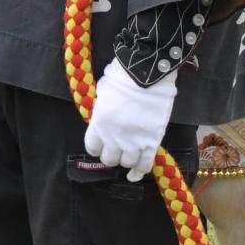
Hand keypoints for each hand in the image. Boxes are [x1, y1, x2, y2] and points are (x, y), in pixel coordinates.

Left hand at [83, 61, 178, 181]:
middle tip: (117, 147)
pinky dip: (140, 171)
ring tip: (129, 153)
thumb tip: (102, 118)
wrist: (147, 72)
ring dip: (127, 159)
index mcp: (98, 124)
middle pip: (109, 160)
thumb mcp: (103, 93)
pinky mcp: (152, 141)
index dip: (97, 146)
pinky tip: (137, 172)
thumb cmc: (122, 76)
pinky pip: (145, 164)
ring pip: (127, 163)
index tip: (101, 143)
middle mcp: (114, 137)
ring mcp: (134, 141)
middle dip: (112, 154)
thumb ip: (101, 110)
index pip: (92, 148)